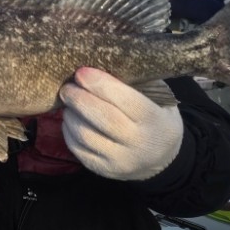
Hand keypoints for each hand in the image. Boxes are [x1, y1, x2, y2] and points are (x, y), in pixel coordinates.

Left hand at [59, 67, 183, 180]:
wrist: (162, 160)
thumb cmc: (156, 119)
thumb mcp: (159, 99)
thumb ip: (136, 82)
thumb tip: (101, 59)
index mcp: (155, 121)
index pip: (125, 100)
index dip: (100, 84)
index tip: (81, 71)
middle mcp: (139, 144)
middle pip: (101, 118)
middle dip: (78, 98)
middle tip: (67, 86)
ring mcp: (120, 160)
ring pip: (85, 135)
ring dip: (71, 114)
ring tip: (69, 102)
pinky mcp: (103, 169)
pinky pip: (77, 148)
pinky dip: (68, 130)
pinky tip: (71, 118)